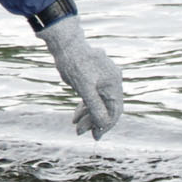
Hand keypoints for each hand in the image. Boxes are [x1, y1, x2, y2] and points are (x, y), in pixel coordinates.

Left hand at [38, 15, 123, 138]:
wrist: (66, 44)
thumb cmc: (75, 64)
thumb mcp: (84, 88)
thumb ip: (95, 106)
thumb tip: (103, 124)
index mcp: (114, 83)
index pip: (115, 110)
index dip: (106, 125)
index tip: (96, 136)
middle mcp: (113, 81)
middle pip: (107, 108)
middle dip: (94, 122)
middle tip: (81, 133)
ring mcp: (104, 80)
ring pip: (99, 103)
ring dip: (88, 115)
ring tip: (76, 126)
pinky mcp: (95, 79)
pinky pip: (93, 97)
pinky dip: (85, 106)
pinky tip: (76, 116)